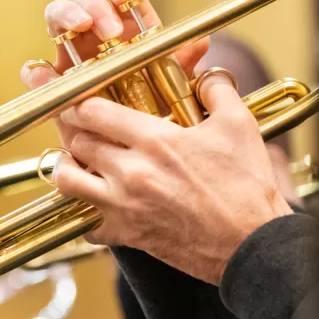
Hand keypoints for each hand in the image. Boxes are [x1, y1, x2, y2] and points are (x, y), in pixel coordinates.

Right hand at [21, 0, 208, 150]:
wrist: (137, 160)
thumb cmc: (158, 118)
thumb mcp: (175, 92)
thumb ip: (182, 67)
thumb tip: (199, 44)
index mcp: (130, 26)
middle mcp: (98, 34)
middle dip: (94, 4)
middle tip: (109, 32)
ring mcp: (72, 55)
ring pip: (56, 19)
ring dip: (66, 16)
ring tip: (79, 29)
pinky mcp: (53, 85)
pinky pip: (36, 71)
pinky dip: (36, 70)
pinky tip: (43, 73)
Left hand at [26, 0, 292, 283]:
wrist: (251, 242)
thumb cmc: (248, 186)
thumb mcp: (239, 126)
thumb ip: (216, 91)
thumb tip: (206, 75)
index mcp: (155, 140)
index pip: (92, 111)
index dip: (82, 102)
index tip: (83, 101)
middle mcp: (132, 172)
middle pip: (76, 141)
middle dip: (74, 130)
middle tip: (79, 126)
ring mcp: (124, 206)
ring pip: (68, 180)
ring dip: (68, 167)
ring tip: (78, 162)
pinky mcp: (126, 235)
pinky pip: (84, 222)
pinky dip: (84, 212)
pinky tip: (96, 202)